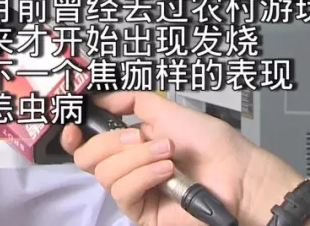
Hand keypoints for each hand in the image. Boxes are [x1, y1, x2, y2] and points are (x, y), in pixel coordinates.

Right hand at [60, 91, 291, 225]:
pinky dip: (142, 175)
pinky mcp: (141, 212)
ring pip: (105, 174)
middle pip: (87, 158)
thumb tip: (100, 98)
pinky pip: (123, 192)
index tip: (73, 126)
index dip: (72, 136)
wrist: (237, 173)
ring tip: (166, 152)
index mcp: (128, 143)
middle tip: (138, 136)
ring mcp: (134, 191)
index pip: (86, 144)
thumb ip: (131, 100)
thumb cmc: (210, 143)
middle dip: (110, 143)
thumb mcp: (167, 110)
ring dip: (135, 158)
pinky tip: (165, 170)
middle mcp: (126, 167)